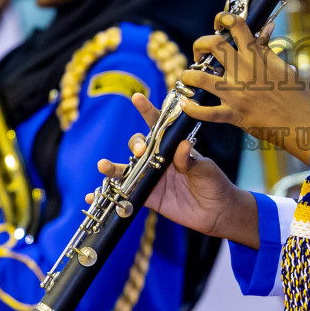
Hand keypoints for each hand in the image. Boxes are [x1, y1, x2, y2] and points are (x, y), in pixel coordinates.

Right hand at [96, 92, 260, 248]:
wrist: (216, 212)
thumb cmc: (214, 183)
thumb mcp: (206, 169)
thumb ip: (191, 160)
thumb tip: (183, 147)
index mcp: (173, 146)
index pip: (159, 125)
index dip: (147, 110)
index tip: (137, 98)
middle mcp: (158, 159)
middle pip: (138, 145)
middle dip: (135, 145)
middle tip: (140, 152)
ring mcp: (151, 177)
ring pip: (126, 169)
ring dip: (112, 168)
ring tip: (102, 166)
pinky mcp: (147, 197)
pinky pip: (125, 195)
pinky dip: (108, 195)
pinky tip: (92, 195)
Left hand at [176, 13, 309, 164]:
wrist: (299, 122)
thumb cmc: (294, 94)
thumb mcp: (283, 66)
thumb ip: (267, 48)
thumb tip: (267, 27)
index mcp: (256, 57)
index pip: (238, 26)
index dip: (224, 18)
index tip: (220, 22)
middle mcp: (243, 71)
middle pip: (213, 45)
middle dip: (200, 44)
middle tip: (199, 51)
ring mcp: (236, 93)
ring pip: (200, 77)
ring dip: (188, 75)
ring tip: (187, 76)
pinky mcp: (233, 114)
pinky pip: (206, 112)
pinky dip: (192, 108)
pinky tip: (186, 103)